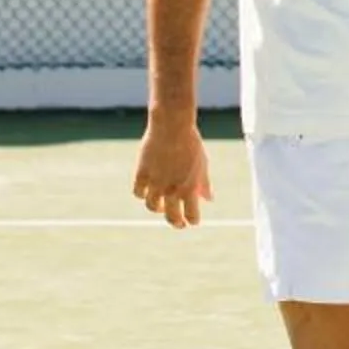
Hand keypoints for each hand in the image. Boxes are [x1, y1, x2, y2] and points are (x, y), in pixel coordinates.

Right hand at [133, 113, 214, 229]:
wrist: (172, 125)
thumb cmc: (190, 143)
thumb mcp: (202, 164)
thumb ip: (204, 184)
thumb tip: (209, 199)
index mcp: (189, 188)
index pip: (191, 215)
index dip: (192, 220)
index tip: (192, 221)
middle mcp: (171, 189)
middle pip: (171, 217)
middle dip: (176, 222)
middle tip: (178, 223)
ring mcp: (155, 183)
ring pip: (152, 206)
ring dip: (157, 208)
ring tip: (161, 206)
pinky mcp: (141, 174)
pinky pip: (138, 192)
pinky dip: (142, 194)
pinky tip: (147, 191)